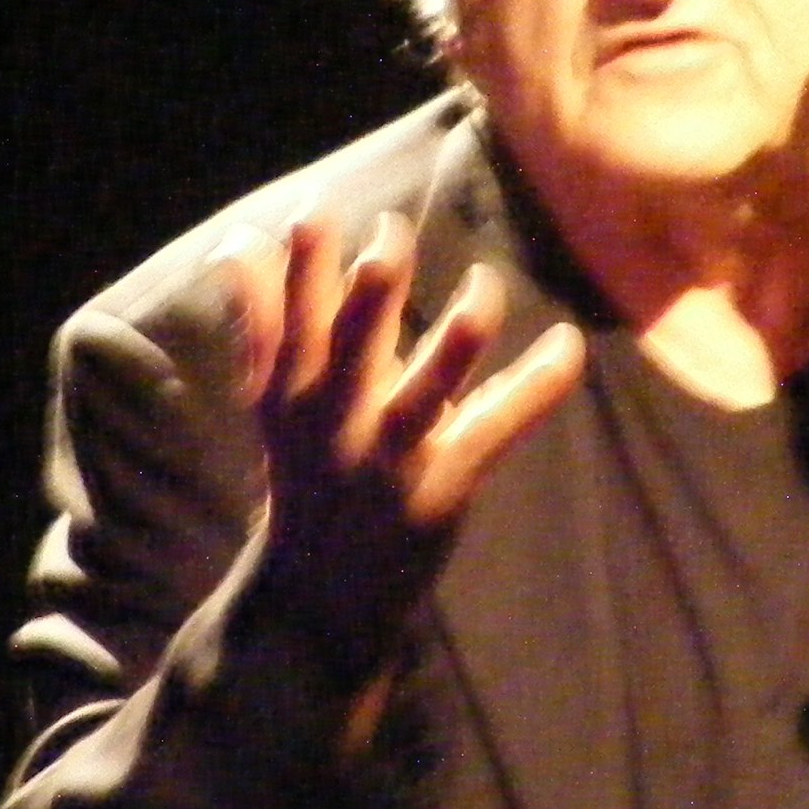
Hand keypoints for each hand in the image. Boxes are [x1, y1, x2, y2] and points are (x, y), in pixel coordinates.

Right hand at [222, 212, 584, 677]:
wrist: (316, 599)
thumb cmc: (307, 479)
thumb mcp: (274, 403)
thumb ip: (264, 320)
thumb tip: (240, 243)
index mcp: (293, 390)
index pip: (290, 313)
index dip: (303, 264)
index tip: (317, 210)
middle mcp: (336, 418)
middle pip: (350, 341)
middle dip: (370, 288)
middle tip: (392, 233)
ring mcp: (390, 454)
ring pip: (426, 389)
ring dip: (455, 338)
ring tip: (483, 286)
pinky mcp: (442, 485)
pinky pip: (495, 426)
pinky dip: (536, 385)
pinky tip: (567, 345)